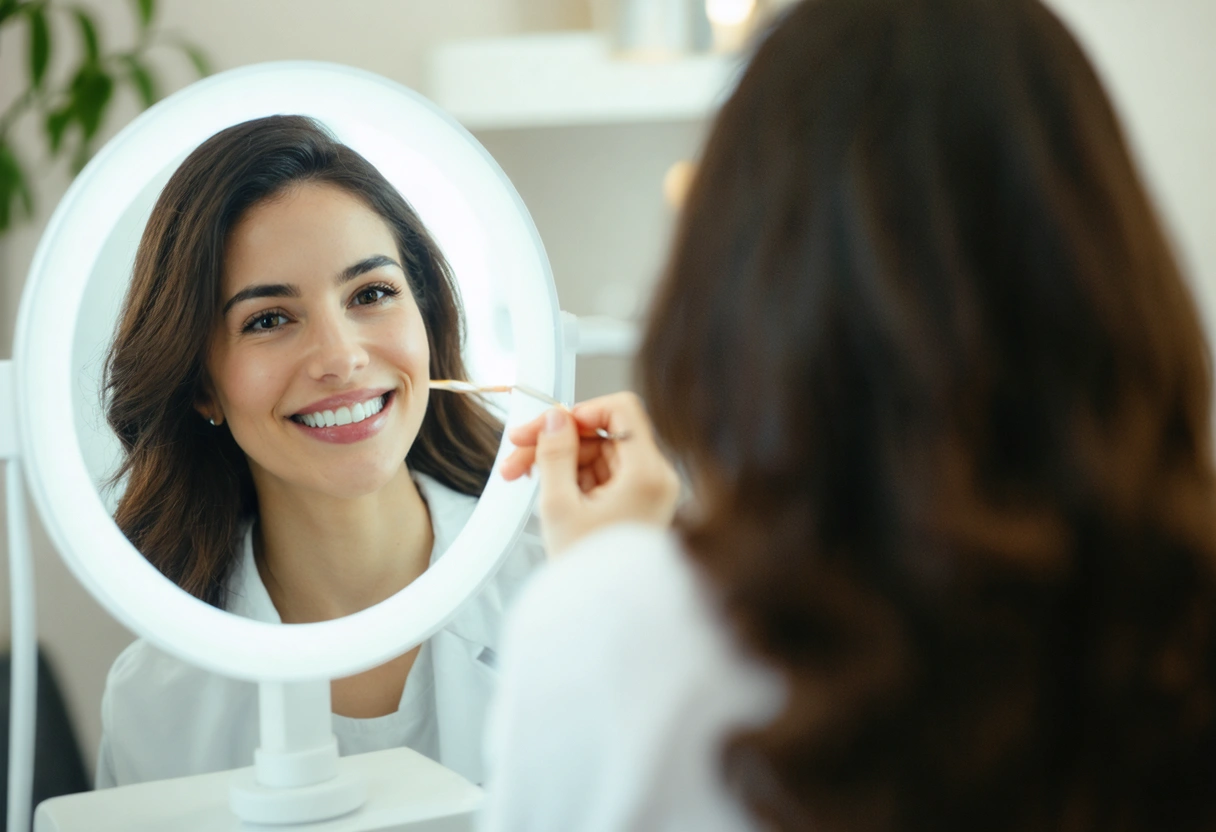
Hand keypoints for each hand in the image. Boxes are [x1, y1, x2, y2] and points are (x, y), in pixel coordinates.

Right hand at [500, 392, 680, 556]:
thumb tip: (554, 419)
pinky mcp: (634, 506)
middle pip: (604, 434)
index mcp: (647, 473)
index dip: (582, 410)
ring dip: (557, 460)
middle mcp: (654, 478)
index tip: (552, 423)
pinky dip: (571, 477)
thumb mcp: (559, 506)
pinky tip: (542, 487)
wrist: (604, 616)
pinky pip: (601, 477)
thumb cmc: (588, 572)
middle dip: (556, 440)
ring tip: (519, 475)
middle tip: (517, 450)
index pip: (622, 410)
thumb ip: (554, 453)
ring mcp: (646, 492)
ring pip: (598, 455)